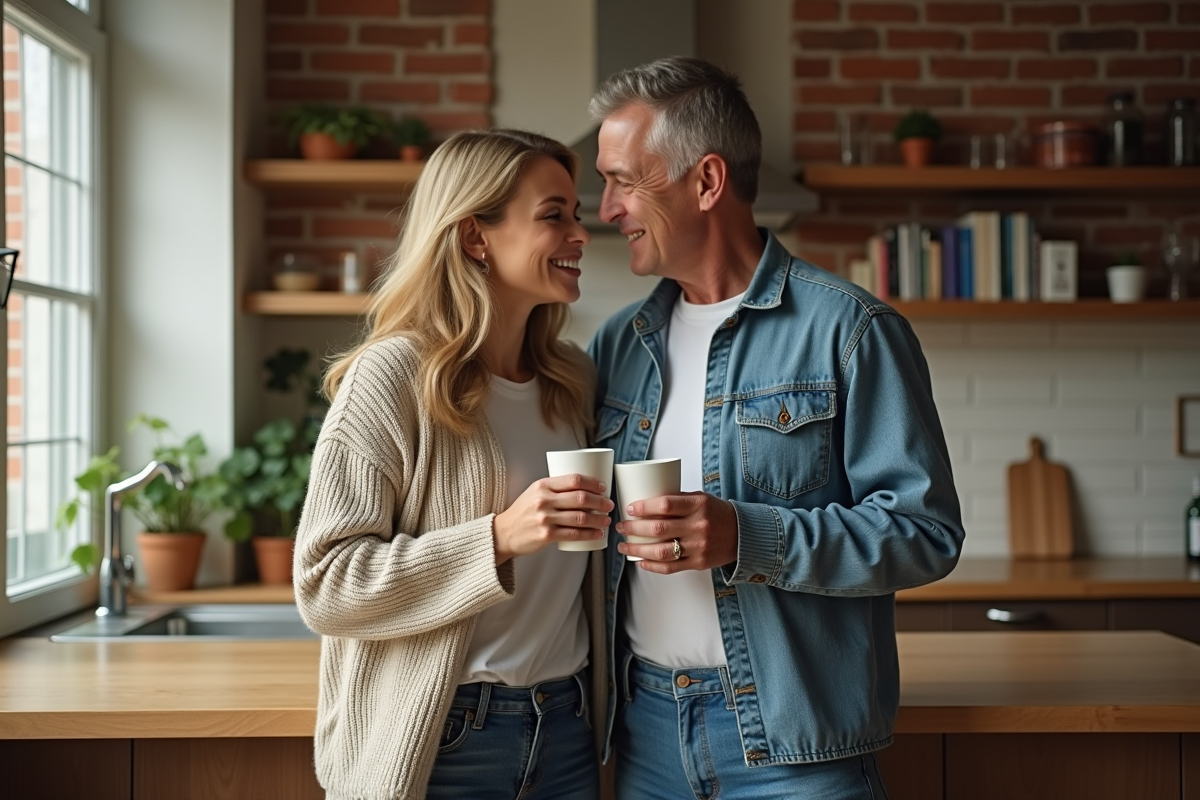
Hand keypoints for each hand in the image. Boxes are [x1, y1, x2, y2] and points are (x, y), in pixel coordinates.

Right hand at [493, 474, 613, 564]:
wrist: (504, 532)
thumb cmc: (523, 512)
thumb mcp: (535, 492)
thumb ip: (555, 488)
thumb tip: (584, 486)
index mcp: (543, 485)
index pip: (574, 480)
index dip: (593, 483)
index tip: (602, 488)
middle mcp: (544, 500)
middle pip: (581, 498)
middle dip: (600, 502)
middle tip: (608, 505)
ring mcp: (545, 518)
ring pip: (580, 517)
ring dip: (598, 519)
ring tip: (606, 520)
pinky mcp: (546, 535)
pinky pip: (574, 534)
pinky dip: (589, 534)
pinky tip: (597, 533)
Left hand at [615, 491, 737, 573]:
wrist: (743, 534)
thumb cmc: (717, 514)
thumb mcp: (701, 498)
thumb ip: (677, 500)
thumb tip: (646, 501)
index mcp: (698, 505)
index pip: (665, 505)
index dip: (644, 507)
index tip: (630, 509)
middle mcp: (698, 526)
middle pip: (658, 529)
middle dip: (634, 528)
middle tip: (621, 526)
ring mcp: (698, 547)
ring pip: (661, 551)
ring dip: (638, 550)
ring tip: (625, 546)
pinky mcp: (698, 563)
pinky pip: (671, 567)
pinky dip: (652, 566)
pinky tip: (641, 562)